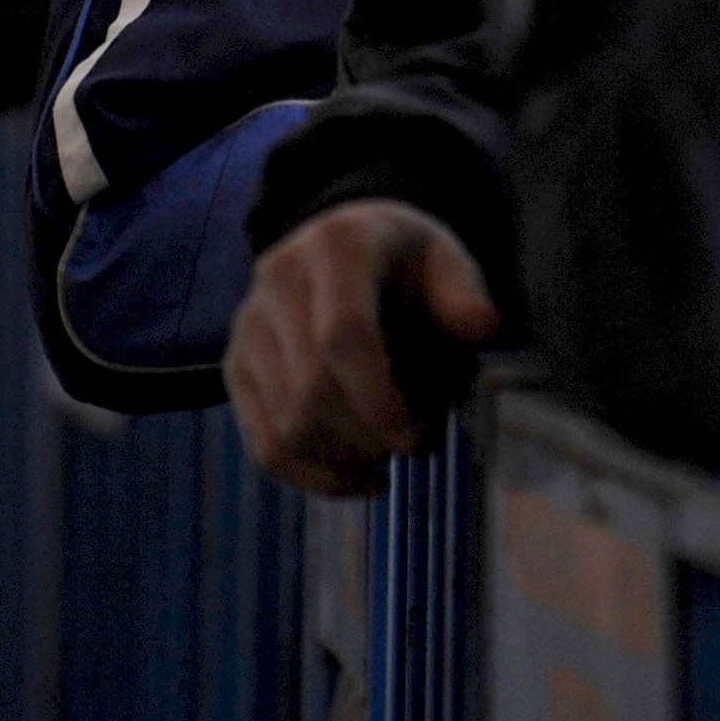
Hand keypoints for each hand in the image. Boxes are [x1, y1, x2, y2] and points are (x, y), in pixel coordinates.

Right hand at [224, 201, 498, 497]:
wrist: (348, 241)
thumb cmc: (408, 263)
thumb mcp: (446, 261)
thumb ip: (463, 296)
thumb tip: (483, 327)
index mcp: (337, 247)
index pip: (342, 337)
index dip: (378, 401)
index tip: (416, 440)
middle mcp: (279, 280)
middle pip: (309, 392)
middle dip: (368, 437)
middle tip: (416, 443)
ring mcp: (249, 326)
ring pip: (286, 429)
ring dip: (346, 460)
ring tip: (390, 453)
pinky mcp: (236, 366)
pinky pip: (266, 448)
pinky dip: (316, 479)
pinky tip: (361, 478)